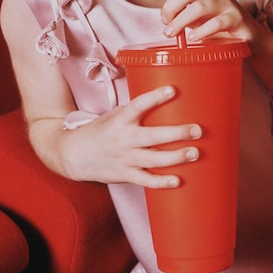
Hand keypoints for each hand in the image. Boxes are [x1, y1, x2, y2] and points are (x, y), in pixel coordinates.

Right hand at [59, 85, 201, 188]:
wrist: (74, 156)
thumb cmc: (100, 132)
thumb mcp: (114, 115)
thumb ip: (136, 112)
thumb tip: (167, 103)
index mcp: (120, 120)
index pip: (138, 106)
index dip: (154, 97)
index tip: (172, 90)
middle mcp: (124, 139)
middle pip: (153, 136)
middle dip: (177, 133)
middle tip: (197, 130)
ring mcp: (125, 159)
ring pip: (154, 160)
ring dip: (176, 157)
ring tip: (195, 153)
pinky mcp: (125, 175)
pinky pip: (146, 180)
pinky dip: (162, 182)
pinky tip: (178, 180)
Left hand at [160, 0, 256, 43]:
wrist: (249, 37)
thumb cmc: (218, 25)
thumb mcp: (198, 15)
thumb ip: (183, 10)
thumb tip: (165, 14)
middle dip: (171, 7)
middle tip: (165, 22)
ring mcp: (227, 4)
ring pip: (199, 7)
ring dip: (180, 21)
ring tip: (172, 33)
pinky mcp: (236, 19)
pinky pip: (216, 23)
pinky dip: (201, 31)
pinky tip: (192, 38)